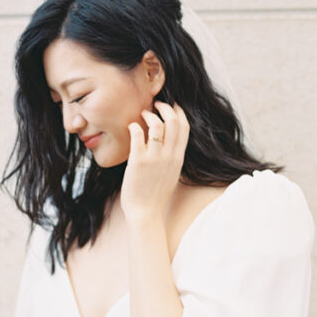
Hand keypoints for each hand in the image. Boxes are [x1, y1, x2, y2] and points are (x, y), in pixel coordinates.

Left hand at [120, 102, 188, 221]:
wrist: (145, 212)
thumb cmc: (154, 194)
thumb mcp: (171, 173)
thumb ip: (171, 157)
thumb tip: (167, 143)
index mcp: (178, 158)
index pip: (184, 128)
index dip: (179, 113)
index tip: (172, 106)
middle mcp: (169, 156)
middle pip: (173, 122)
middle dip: (165, 108)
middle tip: (156, 104)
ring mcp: (154, 158)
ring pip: (157, 126)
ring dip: (149, 115)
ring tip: (142, 113)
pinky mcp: (138, 161)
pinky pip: (138, 136)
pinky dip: (135, 126)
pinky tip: (131, 126)